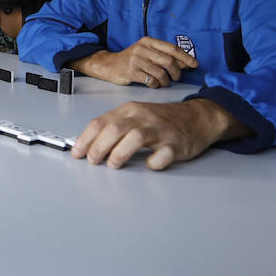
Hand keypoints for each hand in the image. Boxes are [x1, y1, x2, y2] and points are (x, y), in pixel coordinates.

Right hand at [71, 37, 197, 87]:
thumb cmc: (132, 59)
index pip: (172, 48)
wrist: (110, 65)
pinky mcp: (131, 72)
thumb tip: (186, 62)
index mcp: (148, 41)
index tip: (195, 65)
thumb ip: (164, 55)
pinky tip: (153, 84)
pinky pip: (151, 81)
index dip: (186, 57)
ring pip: (161, 73)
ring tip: (164, 82)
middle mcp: (142, 49)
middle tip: (177, 78)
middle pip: (169, 62)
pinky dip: (155, 85)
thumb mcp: (147, 52)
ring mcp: (136, 60)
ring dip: (166, 81)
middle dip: (177, 72)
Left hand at [72, 99, 248, 169]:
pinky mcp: (176, 144)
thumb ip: (114, 127)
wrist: (197, 117)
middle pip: (115, 129)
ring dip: (119, 153)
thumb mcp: (135, 116)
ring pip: (135, 137)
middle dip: (99, 147)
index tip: (78, 153)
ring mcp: (160, 130)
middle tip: (93, 161)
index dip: (86, 139)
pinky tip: (149, 165)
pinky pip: (163, 154)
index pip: (101, 122)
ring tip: (113, 164)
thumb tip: (89, 144)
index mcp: (130, 110)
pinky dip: (154, 162)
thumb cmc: (162, 120)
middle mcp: (143, 117)